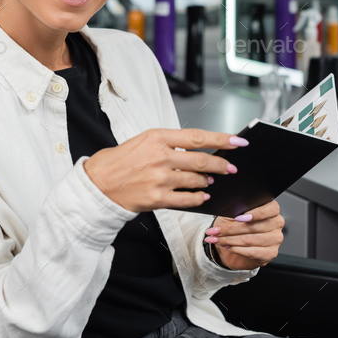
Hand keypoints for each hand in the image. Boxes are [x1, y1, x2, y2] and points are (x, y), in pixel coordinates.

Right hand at [83, 128, 247, 213]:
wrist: (98, 183)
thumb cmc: (120, 160)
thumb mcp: (143, 141)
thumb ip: (169, 144)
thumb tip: (197, 149)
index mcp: (157, 137)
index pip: (198, 137)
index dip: (222, 139)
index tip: (239, 141)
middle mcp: (160, 157)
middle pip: (202, 160)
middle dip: (221, 164)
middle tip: (230, 168)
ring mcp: (159, 179)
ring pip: (196, 181)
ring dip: (207, 181)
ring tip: (210, 181)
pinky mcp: (156, 198)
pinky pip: (186, 200)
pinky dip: (198, 198)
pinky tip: (202, 196)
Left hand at [204, 200, 284, 270]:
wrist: (235, 246)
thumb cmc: (235, 226)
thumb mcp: (233, 214)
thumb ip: (236, 210)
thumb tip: (231, 211)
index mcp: (271, 209)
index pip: (271, 208)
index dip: (256, 213)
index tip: (239, 217)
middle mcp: (276, 223)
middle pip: (255, 226)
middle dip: (231, 229)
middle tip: (215, 231)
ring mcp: (275, 239)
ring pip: (251, 239)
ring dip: (230, 240)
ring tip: (217, 239)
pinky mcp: (271, 253)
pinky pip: (253, 252)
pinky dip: (237, 249)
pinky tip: (228, 246)